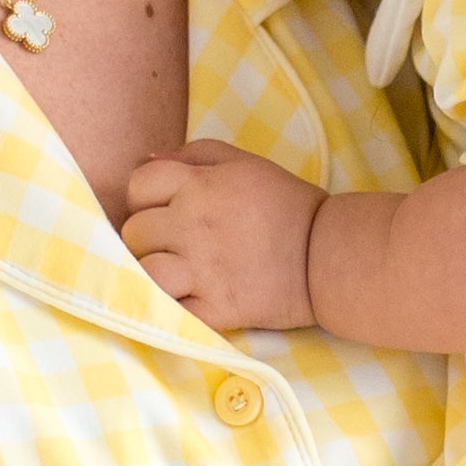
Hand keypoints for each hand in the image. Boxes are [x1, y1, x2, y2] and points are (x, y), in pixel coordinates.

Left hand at [121, 139, 326, 330]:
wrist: (330, 255)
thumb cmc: (288, 204)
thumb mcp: (244, 163)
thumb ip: (194, 155)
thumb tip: (147, 159)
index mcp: (200, 184)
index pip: (138, 184)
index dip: (146, 197)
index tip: (165, 209)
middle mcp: (194, 224)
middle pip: (135, 231)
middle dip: (149, 237)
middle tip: (175, 244)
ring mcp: (202, 269)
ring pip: (142, 271)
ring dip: (152, 273)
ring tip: (173, 275)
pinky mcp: (216, 308)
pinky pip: (168, 311)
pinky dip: (170, 307)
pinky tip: (186, 300)